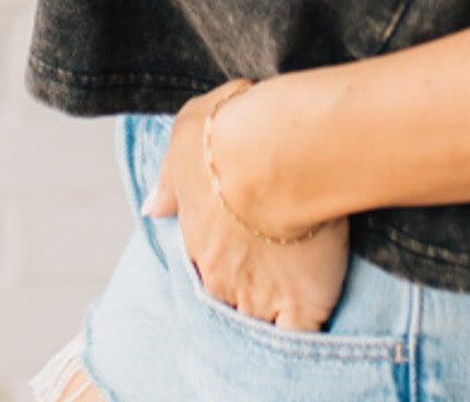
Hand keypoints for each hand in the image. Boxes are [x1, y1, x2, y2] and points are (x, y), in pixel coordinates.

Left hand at [141, 77, 352, 331]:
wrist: (277, 148)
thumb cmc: (231, 132)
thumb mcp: (188, 135)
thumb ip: (172, 177)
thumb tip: (154, 207)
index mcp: (197, 238)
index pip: (205, 264)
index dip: (223, 258)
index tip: (239, 245)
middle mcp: (222, 276)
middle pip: (229, 298)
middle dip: (245, 289)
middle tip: (270, 269)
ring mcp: (260, 294)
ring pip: (260, 322)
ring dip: (272, 312)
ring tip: (293, 296)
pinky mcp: (302, 303)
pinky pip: (299, 336)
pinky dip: (304, 334)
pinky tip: (315, 319)